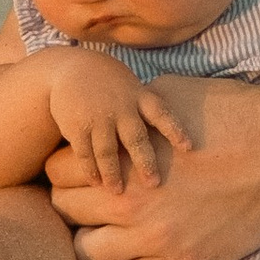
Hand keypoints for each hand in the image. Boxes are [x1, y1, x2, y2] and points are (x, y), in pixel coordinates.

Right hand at [43, 50, 192, 194]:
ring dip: (113, 173)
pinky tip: (96, 182)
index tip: (189, 148)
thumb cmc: (111, 83)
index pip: (162, 114)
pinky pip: (85, 152)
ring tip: (117, 191)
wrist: (70, 68)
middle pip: (136, 138)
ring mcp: (98, 117)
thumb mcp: (133, 87)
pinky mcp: (77, 126)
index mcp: (139, 96)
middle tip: (154, 184)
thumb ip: (148, 109)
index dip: (175, 130)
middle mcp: (120, 107)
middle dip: (145, 162)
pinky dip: (91, 169)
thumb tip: (176, 137)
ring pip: (107, 151)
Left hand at [45, 73, 259, 259]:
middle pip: (64, 209)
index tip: (80, 165)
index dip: (65, 165)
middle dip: (71, 200)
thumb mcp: (169, 97)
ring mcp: (155, 239)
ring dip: (90, 238)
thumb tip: (107, 116)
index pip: (57, 169)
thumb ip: (129, 116)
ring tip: (107, 227)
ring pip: (85, 253)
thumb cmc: (232, 114)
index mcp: (124, 159)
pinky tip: (130, 252)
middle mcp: (131, 204)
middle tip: (91, 196)